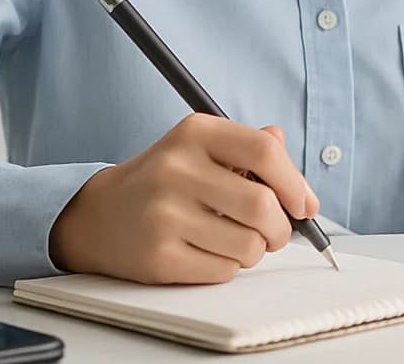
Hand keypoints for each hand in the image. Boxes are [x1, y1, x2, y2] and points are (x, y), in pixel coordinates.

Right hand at [49, 114, 317, 283]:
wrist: (98, 215)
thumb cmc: (165, 180)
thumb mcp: (204, 148)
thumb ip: (254, 152)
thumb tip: (302, 187)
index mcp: (195, 133)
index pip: (264, 151)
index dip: (295, 181)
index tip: (305, 204)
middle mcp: (176, 169)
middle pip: (262, 204)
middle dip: (281, 227)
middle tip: (276, 232)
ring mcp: (164, 214)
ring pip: (248, 244)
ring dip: (256, 249)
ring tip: (238, 240)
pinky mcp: (158, 257)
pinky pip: (224, 271)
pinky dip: (230, 267)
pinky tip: (210, 252)